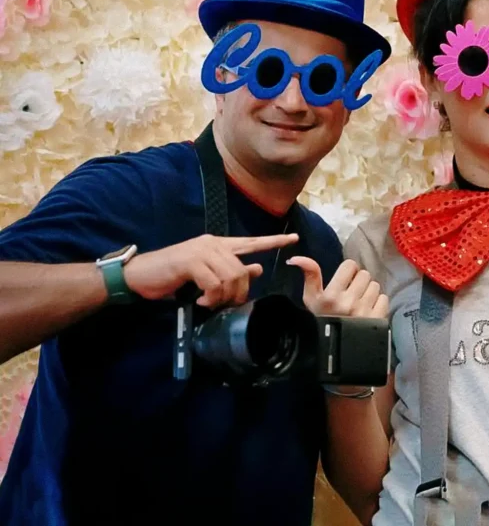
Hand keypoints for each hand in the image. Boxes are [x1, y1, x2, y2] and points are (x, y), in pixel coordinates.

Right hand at [123, 233, 298, 307]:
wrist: (139, 275)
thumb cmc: (171, 276)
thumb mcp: (204, 274)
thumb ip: (230, 270)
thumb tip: (256, 269)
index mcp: (218, 245)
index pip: (251, 241)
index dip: (273, 241)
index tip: (294, 238)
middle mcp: (213, 244)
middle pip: (242, 270)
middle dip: (238, 293)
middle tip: (224, 305)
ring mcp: (202, 251)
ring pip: (231, 277)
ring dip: (222, 297)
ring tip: (209, 304)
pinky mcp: (190, 261)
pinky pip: (214, 284)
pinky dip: (210, 298)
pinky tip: (200, 302)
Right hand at [287, 257, 388, 319]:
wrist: (335, 350)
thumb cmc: (321, 320)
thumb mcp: (311, 299)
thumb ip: (309, 275)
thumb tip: (296, 258)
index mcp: (331, 296)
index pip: (350, 265)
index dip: (348, 271)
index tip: (344, 281)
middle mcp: (349, 302)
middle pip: (365, 274)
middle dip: (359, 282)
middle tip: (352, 293)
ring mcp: (365, 311)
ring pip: (375, 285)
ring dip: (368, 292)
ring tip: (360, 302)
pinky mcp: (378, 319)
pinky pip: (384, 298)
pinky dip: (378, 303)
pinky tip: (368, 310)